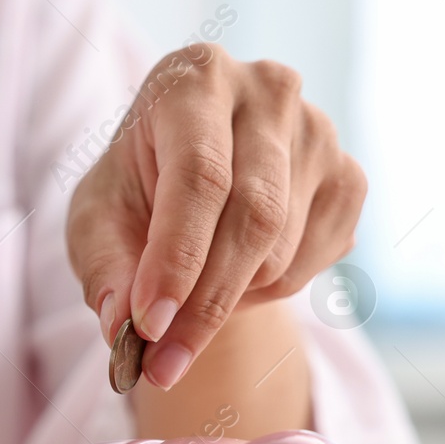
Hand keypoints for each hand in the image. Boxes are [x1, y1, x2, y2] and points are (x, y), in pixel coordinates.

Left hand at [67, 45, 366, 388]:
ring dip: (229, 300)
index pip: (199, 178)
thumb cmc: (134, 190)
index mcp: (195, 79)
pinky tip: (234, 276)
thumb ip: (104, 267)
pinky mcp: (349, 175)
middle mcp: (268, 90)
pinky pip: (314, 261)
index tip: (147, 326)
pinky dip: (267, 292)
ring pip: (282, 248)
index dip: (175, 260)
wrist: (190, 182)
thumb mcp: (95, 220)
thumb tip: (121, 325)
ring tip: (186, 304)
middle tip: (163, 365)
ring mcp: (319, 131)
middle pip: (253, 216)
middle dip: (204, 302)